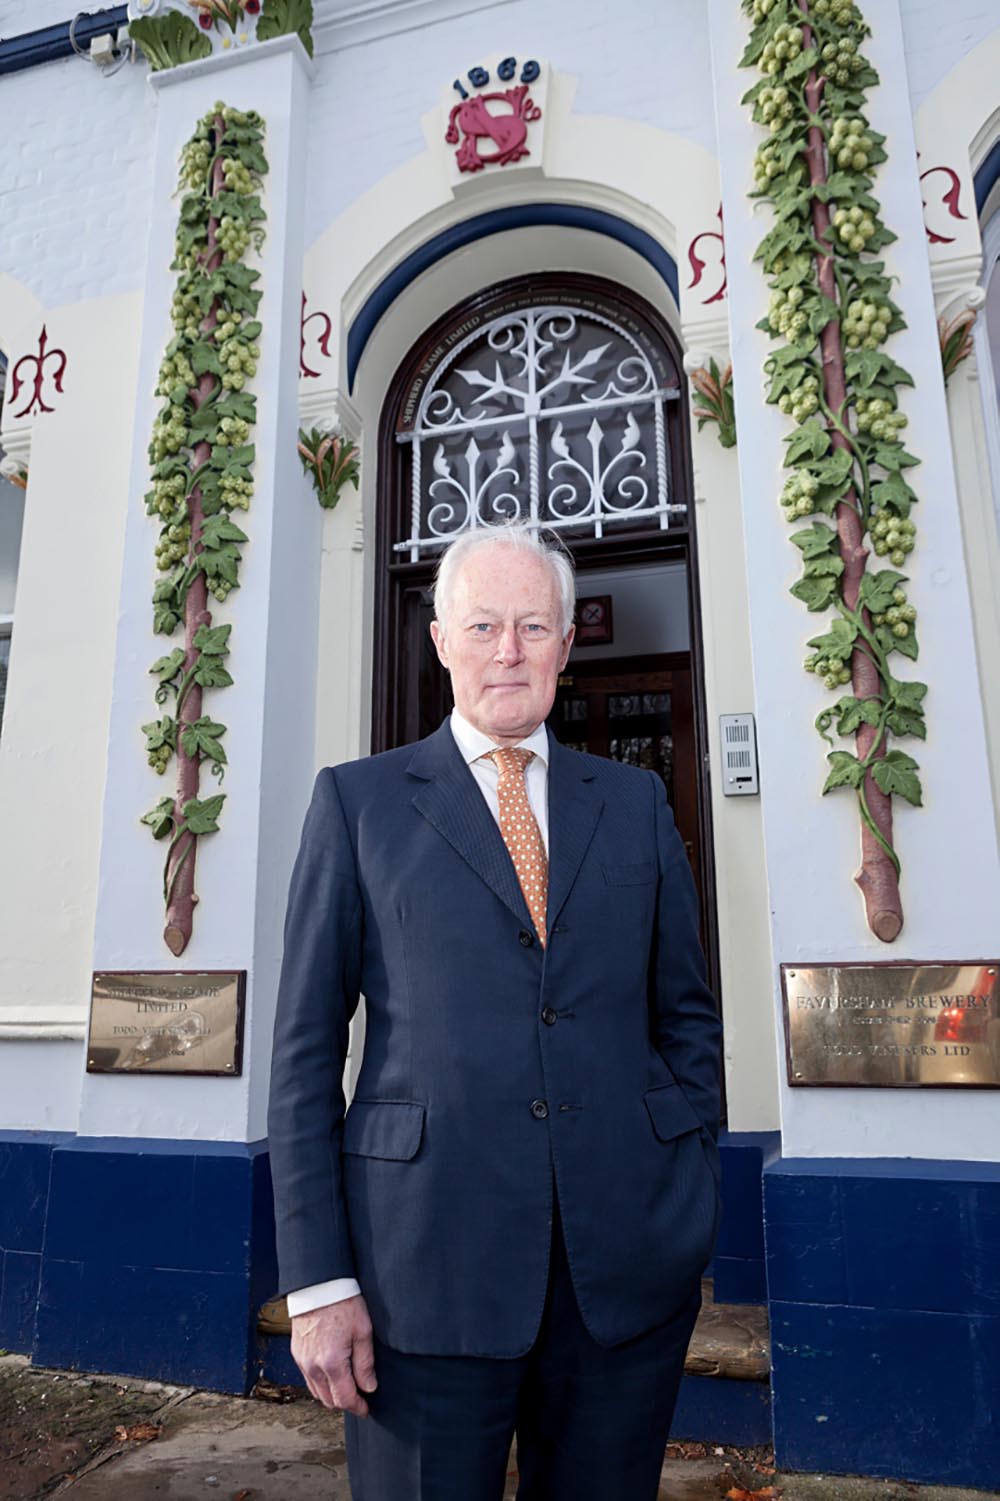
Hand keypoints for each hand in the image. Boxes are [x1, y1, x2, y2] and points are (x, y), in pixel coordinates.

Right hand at [290, 1293, 376, 1417]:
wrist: (318, 1285)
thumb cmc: (342, 1302)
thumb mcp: (362, 1331)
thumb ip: (365, 1363)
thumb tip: (369, 1387)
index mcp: (331, 1362)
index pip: (343, 1399)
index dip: (357, 1407)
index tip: (366, 1409)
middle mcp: (313, 1366)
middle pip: (328, 1400)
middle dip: (345, 1403)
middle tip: (360, 1398)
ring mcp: (302, 1361)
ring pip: (317, 1392)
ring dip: (331, 1394)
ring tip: (347, 1386)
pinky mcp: (297, 1353)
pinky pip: (308, 1378)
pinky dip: (320, 1383)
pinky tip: (332, 1373)